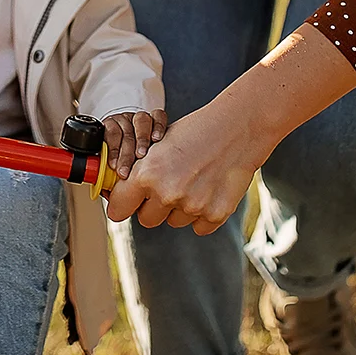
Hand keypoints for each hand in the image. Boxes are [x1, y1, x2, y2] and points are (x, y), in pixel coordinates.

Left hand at [103, 98, 264, 233]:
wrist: (238, 128)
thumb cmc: (195, 131)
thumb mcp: (158, 145)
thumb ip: (140, 172)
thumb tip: (122, 193)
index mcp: (147, 174)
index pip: (118, 209)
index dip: (122, 203)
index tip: (127, 201)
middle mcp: (167, 194)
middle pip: (146, 219)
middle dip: (152, 206)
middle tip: (168, 183)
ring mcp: (192, 206)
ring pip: (173, 221)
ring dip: (179, 207)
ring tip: (194, 180)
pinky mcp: (215, 215)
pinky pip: (198, 226)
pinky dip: (201, 213)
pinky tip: (209, 189)